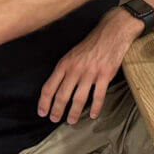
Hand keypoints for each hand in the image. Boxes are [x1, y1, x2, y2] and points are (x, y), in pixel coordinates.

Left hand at [36, 8, 140, 124]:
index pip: (49, 87)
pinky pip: (98, 96)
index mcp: (65, 64)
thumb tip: (56, 87)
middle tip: (55, 119)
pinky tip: (92, 114)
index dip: (44, 102)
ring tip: (71, 120)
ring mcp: (90, 73)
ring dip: (74, 112)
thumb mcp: (72, 53)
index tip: (42, 112)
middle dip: (57, 110)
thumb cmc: (92, 43)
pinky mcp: (105, 75)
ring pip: (78, 98)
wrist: (112, 32)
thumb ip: (64, 70)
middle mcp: (75, 69)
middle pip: (62, 95)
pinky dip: (95, 107)